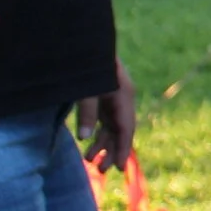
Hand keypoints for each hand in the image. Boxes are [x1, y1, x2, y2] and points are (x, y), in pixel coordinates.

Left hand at [76, 57, 138, 171]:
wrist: (84, 39)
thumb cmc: (84, 62)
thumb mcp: (85, 88)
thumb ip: (87, 112)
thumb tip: (85, 138)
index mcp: (123, 94)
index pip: (126, 127)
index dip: (123, 148)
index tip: (121, 168)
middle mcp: (122, 98)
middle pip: (121, 130)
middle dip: (113, 150)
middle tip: (102, 171)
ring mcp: (114, 97)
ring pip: (112, 126)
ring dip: (103, 144)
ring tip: (90, 161)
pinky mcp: (104, 96)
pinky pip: (105, 120)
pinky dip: (98, 133)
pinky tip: (89, 144)